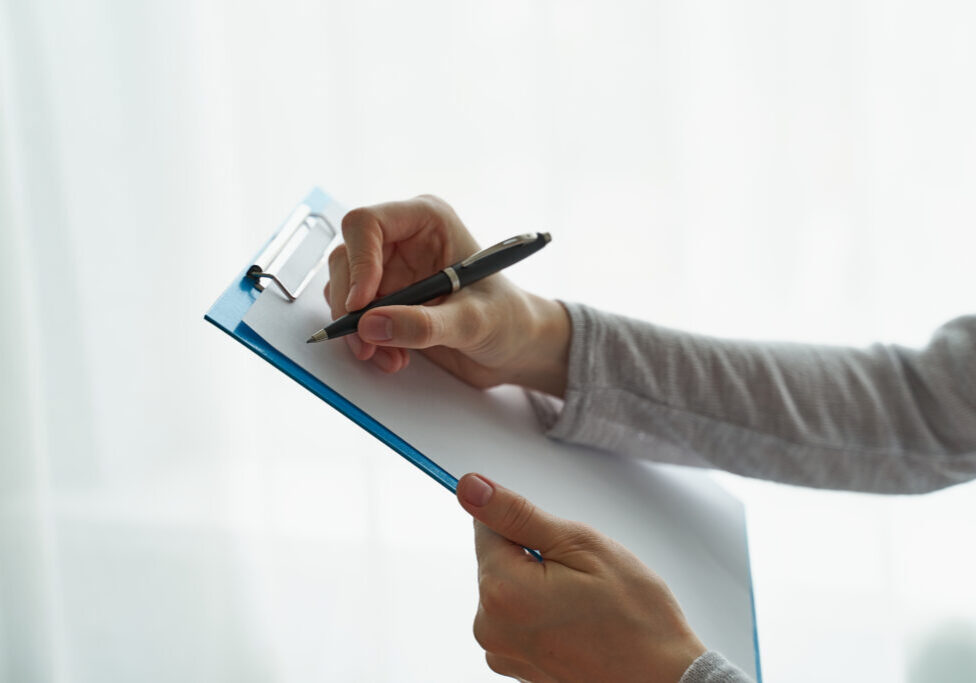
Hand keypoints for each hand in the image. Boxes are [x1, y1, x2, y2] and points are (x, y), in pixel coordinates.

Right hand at [324, 195, 569, 395]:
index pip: (367, 224)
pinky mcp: (385, 300)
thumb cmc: (509, 319)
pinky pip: (354, 315)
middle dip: (350, 305)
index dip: (358, 263)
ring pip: (343, 289)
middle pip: (346, 258)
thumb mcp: (473, 322)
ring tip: (389, 356)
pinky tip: (393, 357)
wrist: (516, 348)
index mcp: (427, 221)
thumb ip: (424, 324)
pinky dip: (365, 341)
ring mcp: (390, 270)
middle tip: (365, 343)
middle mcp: (402, 239)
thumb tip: (370, 325)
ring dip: (358, 329)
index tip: (362, 305)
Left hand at [456, 473, 706, 682]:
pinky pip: (518, 617)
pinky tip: (578, 623)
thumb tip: (470, 487)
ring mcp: (501, 651)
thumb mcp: (579, 545)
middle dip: (535, 555)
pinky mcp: (515, 664)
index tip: (555, 540)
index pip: (486, 525)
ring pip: (510, 586)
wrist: (663, 680)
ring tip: (583, 603)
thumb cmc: (636, 618)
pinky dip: (543, 612)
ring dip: (540, 584)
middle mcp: (490, 626)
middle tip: (580, 575)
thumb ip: (517, 514)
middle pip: (497, 558)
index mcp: (502, 590)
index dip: (526, 524)